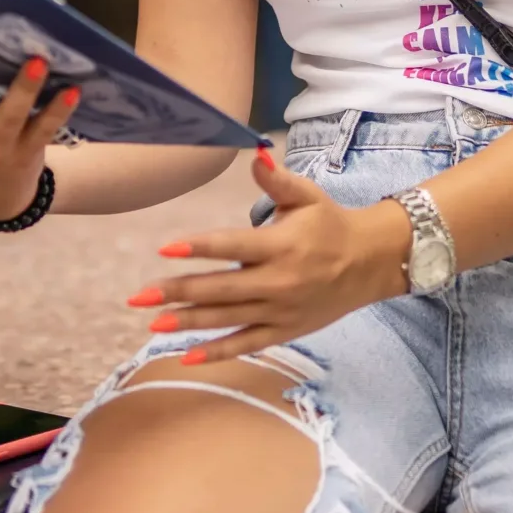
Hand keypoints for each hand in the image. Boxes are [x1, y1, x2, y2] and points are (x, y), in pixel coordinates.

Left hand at [129, 149, 412, 364]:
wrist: (372, 263)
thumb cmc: (331, 224)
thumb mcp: (308, 197)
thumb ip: (277, 181)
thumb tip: (254, 155)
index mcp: (282, 245)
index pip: (233, 245)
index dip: (199, 246)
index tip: (165, 247)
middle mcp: (279, 281)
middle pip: (222, 288)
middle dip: (178, 292)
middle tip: (140, 295)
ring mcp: (281, 311)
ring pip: (227, 319)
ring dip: (188, 322)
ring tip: (152, 323)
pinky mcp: (285, 331)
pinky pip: (246, 344)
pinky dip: (217, 352)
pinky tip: (186, 357)